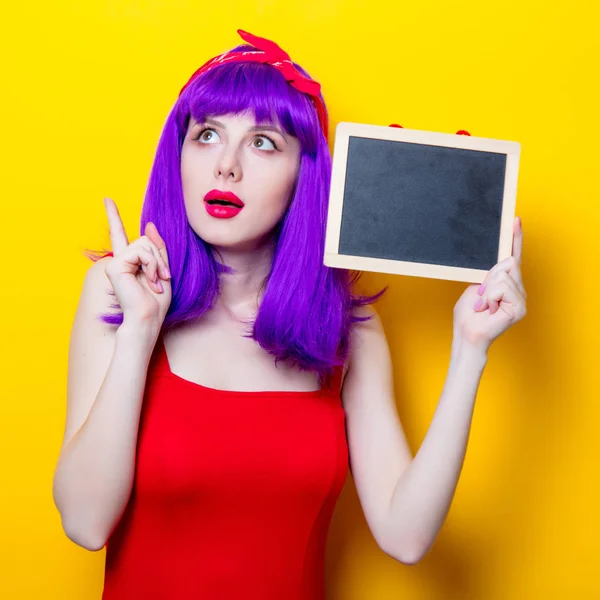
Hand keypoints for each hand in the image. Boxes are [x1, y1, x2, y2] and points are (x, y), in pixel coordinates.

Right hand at [103, 197, 171, 328]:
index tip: (107, 199)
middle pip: (146, 239)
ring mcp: (115, 262)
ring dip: (156, 263)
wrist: (148, 317)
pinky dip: (151, 266)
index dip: (113, 216)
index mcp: (129, 261)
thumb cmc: (156, 300)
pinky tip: (149, 281)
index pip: (120, 234)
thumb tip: (149, 225)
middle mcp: (119, 260)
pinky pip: (141, 253)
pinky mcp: (115, 266)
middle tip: (162, 278)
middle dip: (159, 257)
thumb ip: (157, 248)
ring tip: (155, 281)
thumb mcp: (162, 270)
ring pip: (144, 244)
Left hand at [453, 217, 526, 350]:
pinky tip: (488, 310)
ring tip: (483, 305)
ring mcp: (521, 298)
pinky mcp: (520, 307)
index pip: (513, 256)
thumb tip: (508, 262)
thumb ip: (491, 274)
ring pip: (503, 276)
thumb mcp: (476, 286)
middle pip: (508, 263)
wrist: (467, 333)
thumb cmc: (469, 314)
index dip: (514, 238)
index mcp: (506, 282)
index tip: (514, 220)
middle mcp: (517, 288)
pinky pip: (503, 288)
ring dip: (487, 290)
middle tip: (481, 296)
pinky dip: (490, 297)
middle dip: (489, 277)